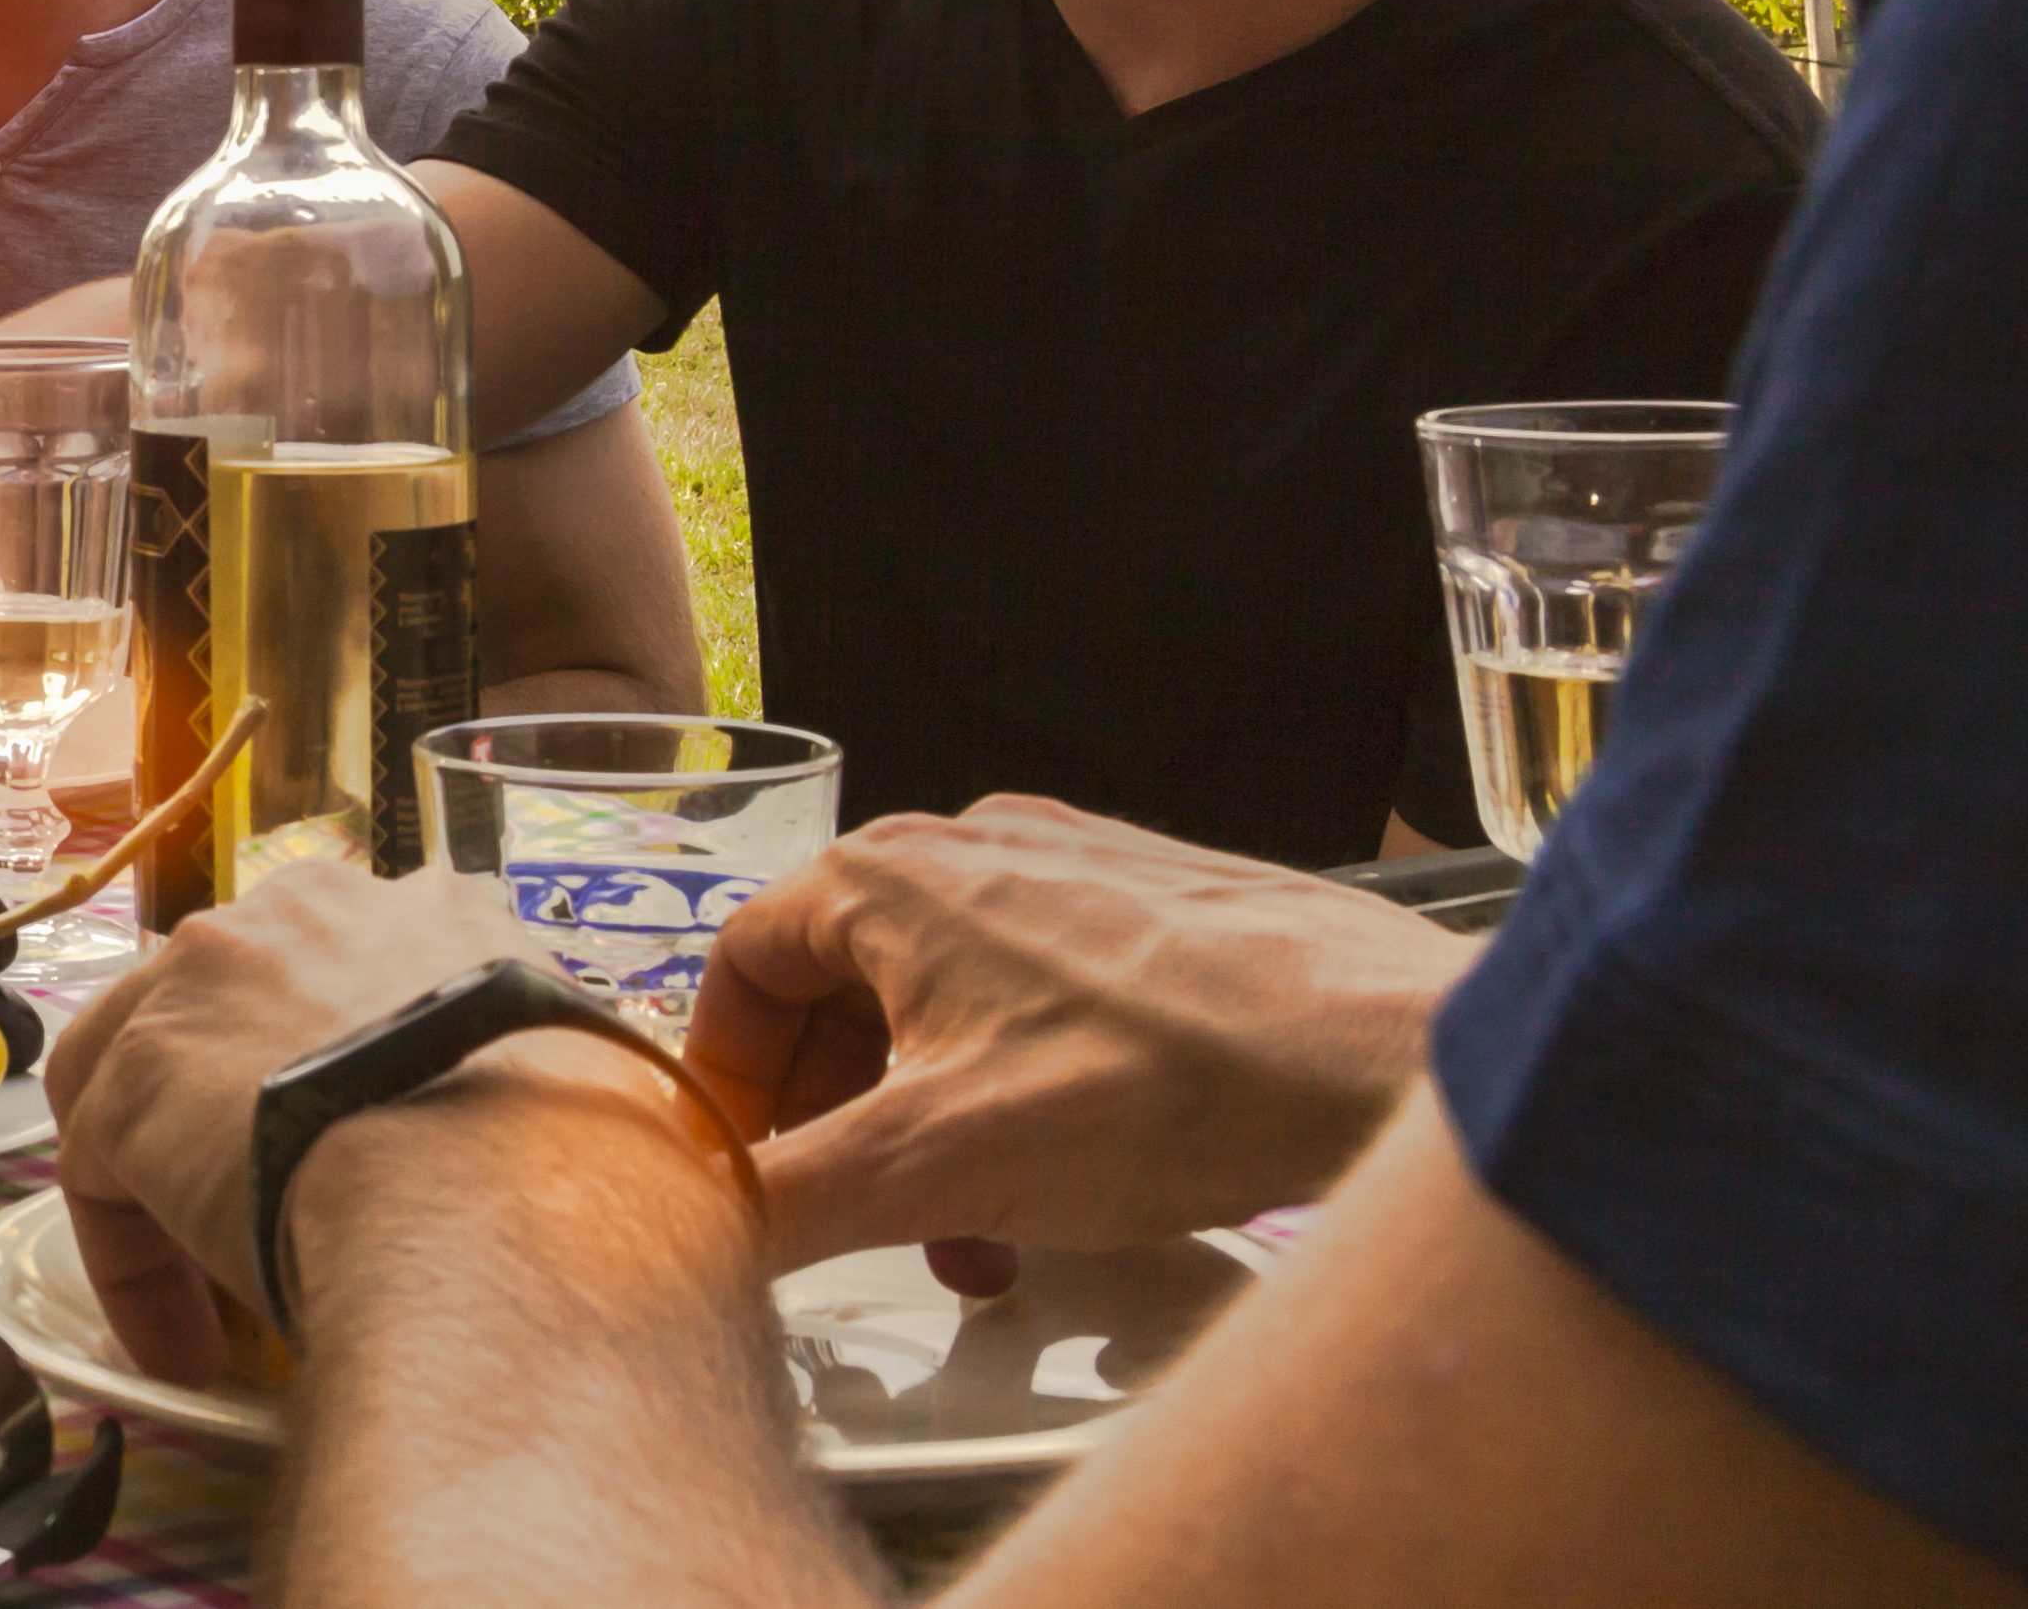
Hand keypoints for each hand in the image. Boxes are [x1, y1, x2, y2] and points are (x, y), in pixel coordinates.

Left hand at [44, 860, 565, 1382]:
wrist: (509, 1203)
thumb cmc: (595, 1180)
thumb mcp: (616, 1108)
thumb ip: (565, 1114)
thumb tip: (600, 1180)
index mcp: (442, 916)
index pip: (355, 984)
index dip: (344, 1090)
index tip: (366, 1184)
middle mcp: (315, 909)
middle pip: (237, 1014)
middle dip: (243, 1125)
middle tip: (272, 1235)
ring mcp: (212, 973)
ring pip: (150, 1078)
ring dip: (174, 1194)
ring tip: (212, 1310)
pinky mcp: (139, 1069)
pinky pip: (105, 1168)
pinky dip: (136, 1262)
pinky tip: (185, 1344)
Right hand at [686, 795, 1473, 1280]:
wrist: (1380, 1054)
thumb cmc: (1169, 1082)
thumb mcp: (932, 1166)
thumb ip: (784, 1199)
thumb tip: (694, 1226)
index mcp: (888, 877)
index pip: (743, 966)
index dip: (728, 1078)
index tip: (742, 1161)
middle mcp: (974, 845)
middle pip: (848, 988)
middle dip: (845, 1120)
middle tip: (865, 1215)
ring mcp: (1073, 868)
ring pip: (949, 1001)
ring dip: (935, 1119)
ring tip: (980, 1229)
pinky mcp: (1159, 908)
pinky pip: (1041, 997)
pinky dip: (1020, 1089)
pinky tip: (1073, 1173)